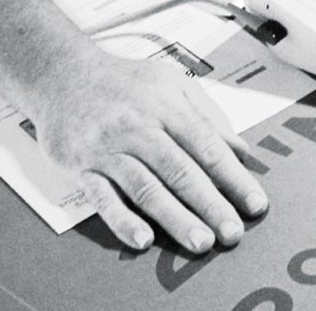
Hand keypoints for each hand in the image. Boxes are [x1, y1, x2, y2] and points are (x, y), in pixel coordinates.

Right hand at [32, 50, 267, 253]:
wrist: (61, 72)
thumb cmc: (123, 82)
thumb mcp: (171, 84)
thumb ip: (208, 117)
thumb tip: (241, 151)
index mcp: (166, 104)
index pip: (207, 145)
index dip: (233, 177)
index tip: (255, 204)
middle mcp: (138, 125)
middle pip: (180, 170)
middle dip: (210, 204)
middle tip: (232, 233)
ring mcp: (108, 147)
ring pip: (146, 188)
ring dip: (175, 218)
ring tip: (201, 242)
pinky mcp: (82, 166)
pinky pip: (103, 197)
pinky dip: (122, 220)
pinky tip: (142, 239)